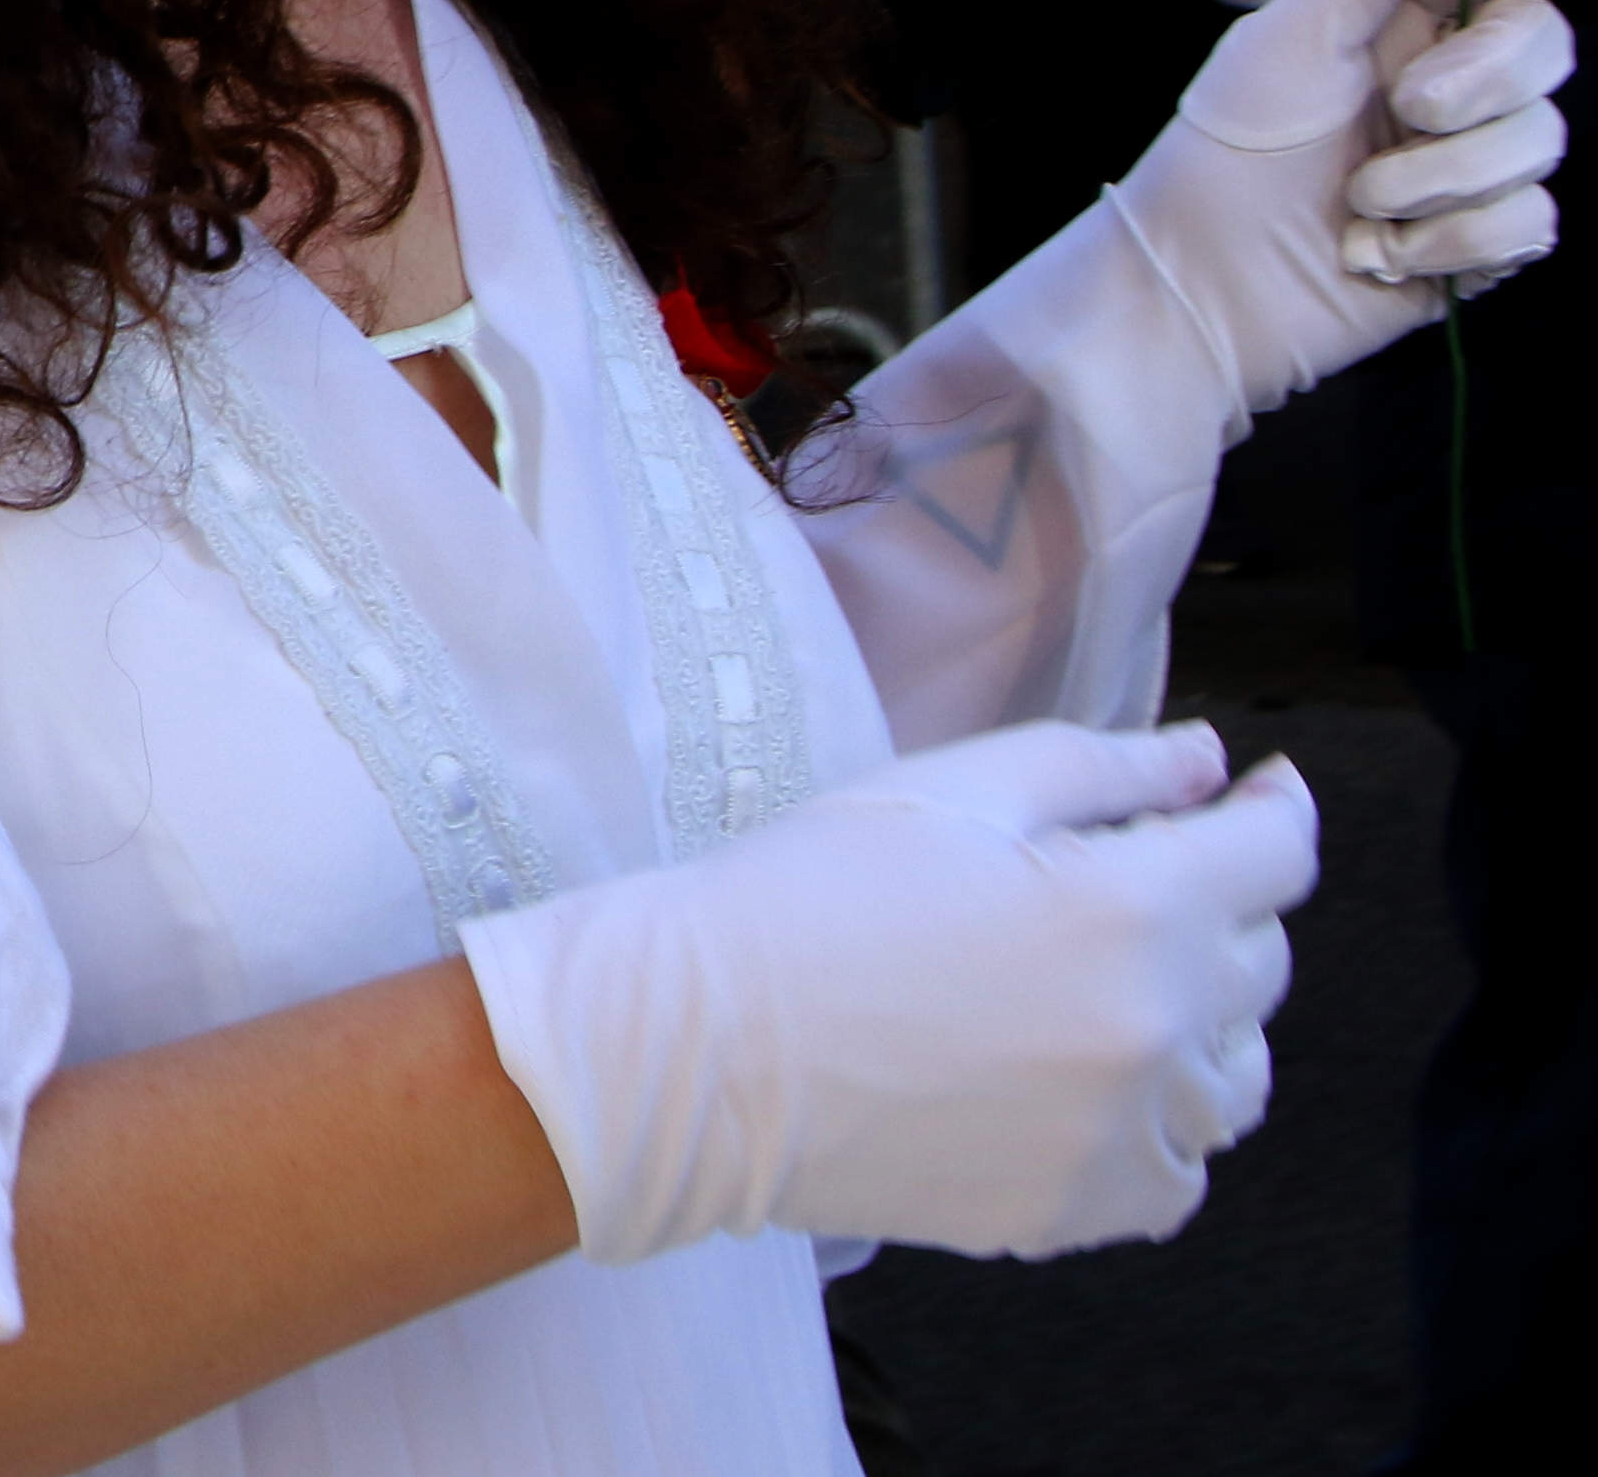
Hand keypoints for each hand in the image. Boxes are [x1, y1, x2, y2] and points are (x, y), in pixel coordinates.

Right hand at [463, 720, 1312, 1261]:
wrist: (697, 1049)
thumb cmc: (807, 896)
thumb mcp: (950, 790)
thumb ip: (1105, 768)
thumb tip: (1212, 765)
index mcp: (1136, 909)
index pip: (1278, 853)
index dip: (1273, 807)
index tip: (1256, 791)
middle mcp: (1160, 1031)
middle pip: (1261, 961)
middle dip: (1219, 905)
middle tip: (1131, 880)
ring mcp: (1128, 1136)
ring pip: (1237, 1077)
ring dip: (1204, 1021)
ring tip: (1118, 991)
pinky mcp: (1081, 1211)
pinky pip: (1178, 1170)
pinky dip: (1156, 1125)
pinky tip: (1083, 1085)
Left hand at [1113, 0, 1586, 403]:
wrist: (1203, 276)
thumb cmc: (1230, 147)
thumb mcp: (1295, 30)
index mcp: (1412, 14)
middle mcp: (1459, 78)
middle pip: (1547, 43)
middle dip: (1475, 81)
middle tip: (1401, 110)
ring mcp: (1478, 159)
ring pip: (1540, 140)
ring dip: (1436, 177)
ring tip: (1358, 199)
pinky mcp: (1486, 238)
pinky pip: (1529, 222)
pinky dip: (1446, 239)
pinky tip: (1381, 250)